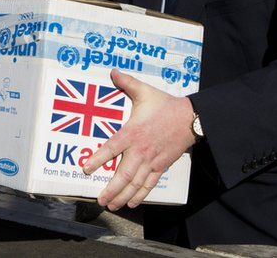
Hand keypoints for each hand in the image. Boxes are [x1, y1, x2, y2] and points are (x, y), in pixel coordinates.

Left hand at [81, 68, 195, 209]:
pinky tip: (132, 203)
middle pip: (124, 174)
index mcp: (132, 132)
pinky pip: (149, 184)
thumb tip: (113, 72)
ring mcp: (151, 160)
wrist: (190, 118)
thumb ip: (127, 83)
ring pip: (135, 183)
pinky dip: (140, 195)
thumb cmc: (165, 105)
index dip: (98, 160)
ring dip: (123, 196)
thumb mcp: (145, 91)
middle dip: (111, 189)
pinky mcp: (161, 166)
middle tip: (99, 199)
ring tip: (112, 205)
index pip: (112, 149)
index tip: (86, 168)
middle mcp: (140, 150)